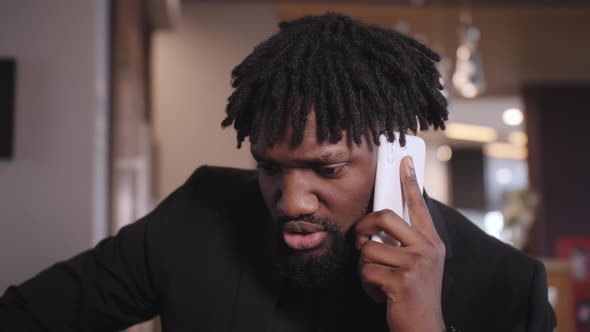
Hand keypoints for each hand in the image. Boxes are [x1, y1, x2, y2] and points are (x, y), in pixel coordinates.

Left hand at [356, 156, 445, 331]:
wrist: (423, 326)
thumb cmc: (415, 292)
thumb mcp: (419, 263)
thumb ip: (405, 241)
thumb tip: (377, 220)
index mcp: (431, 241)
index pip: (418, 205)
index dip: (410, 181)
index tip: (404, 161)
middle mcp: (427, 249)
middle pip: (384, 217)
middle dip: (363, 227)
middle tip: (360, 239)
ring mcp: (415, 264)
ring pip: (368, 248)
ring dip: (364, 267)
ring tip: (378, 279)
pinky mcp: (401, 281)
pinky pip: (366, 271)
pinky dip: (366, 285)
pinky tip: (380, 293)